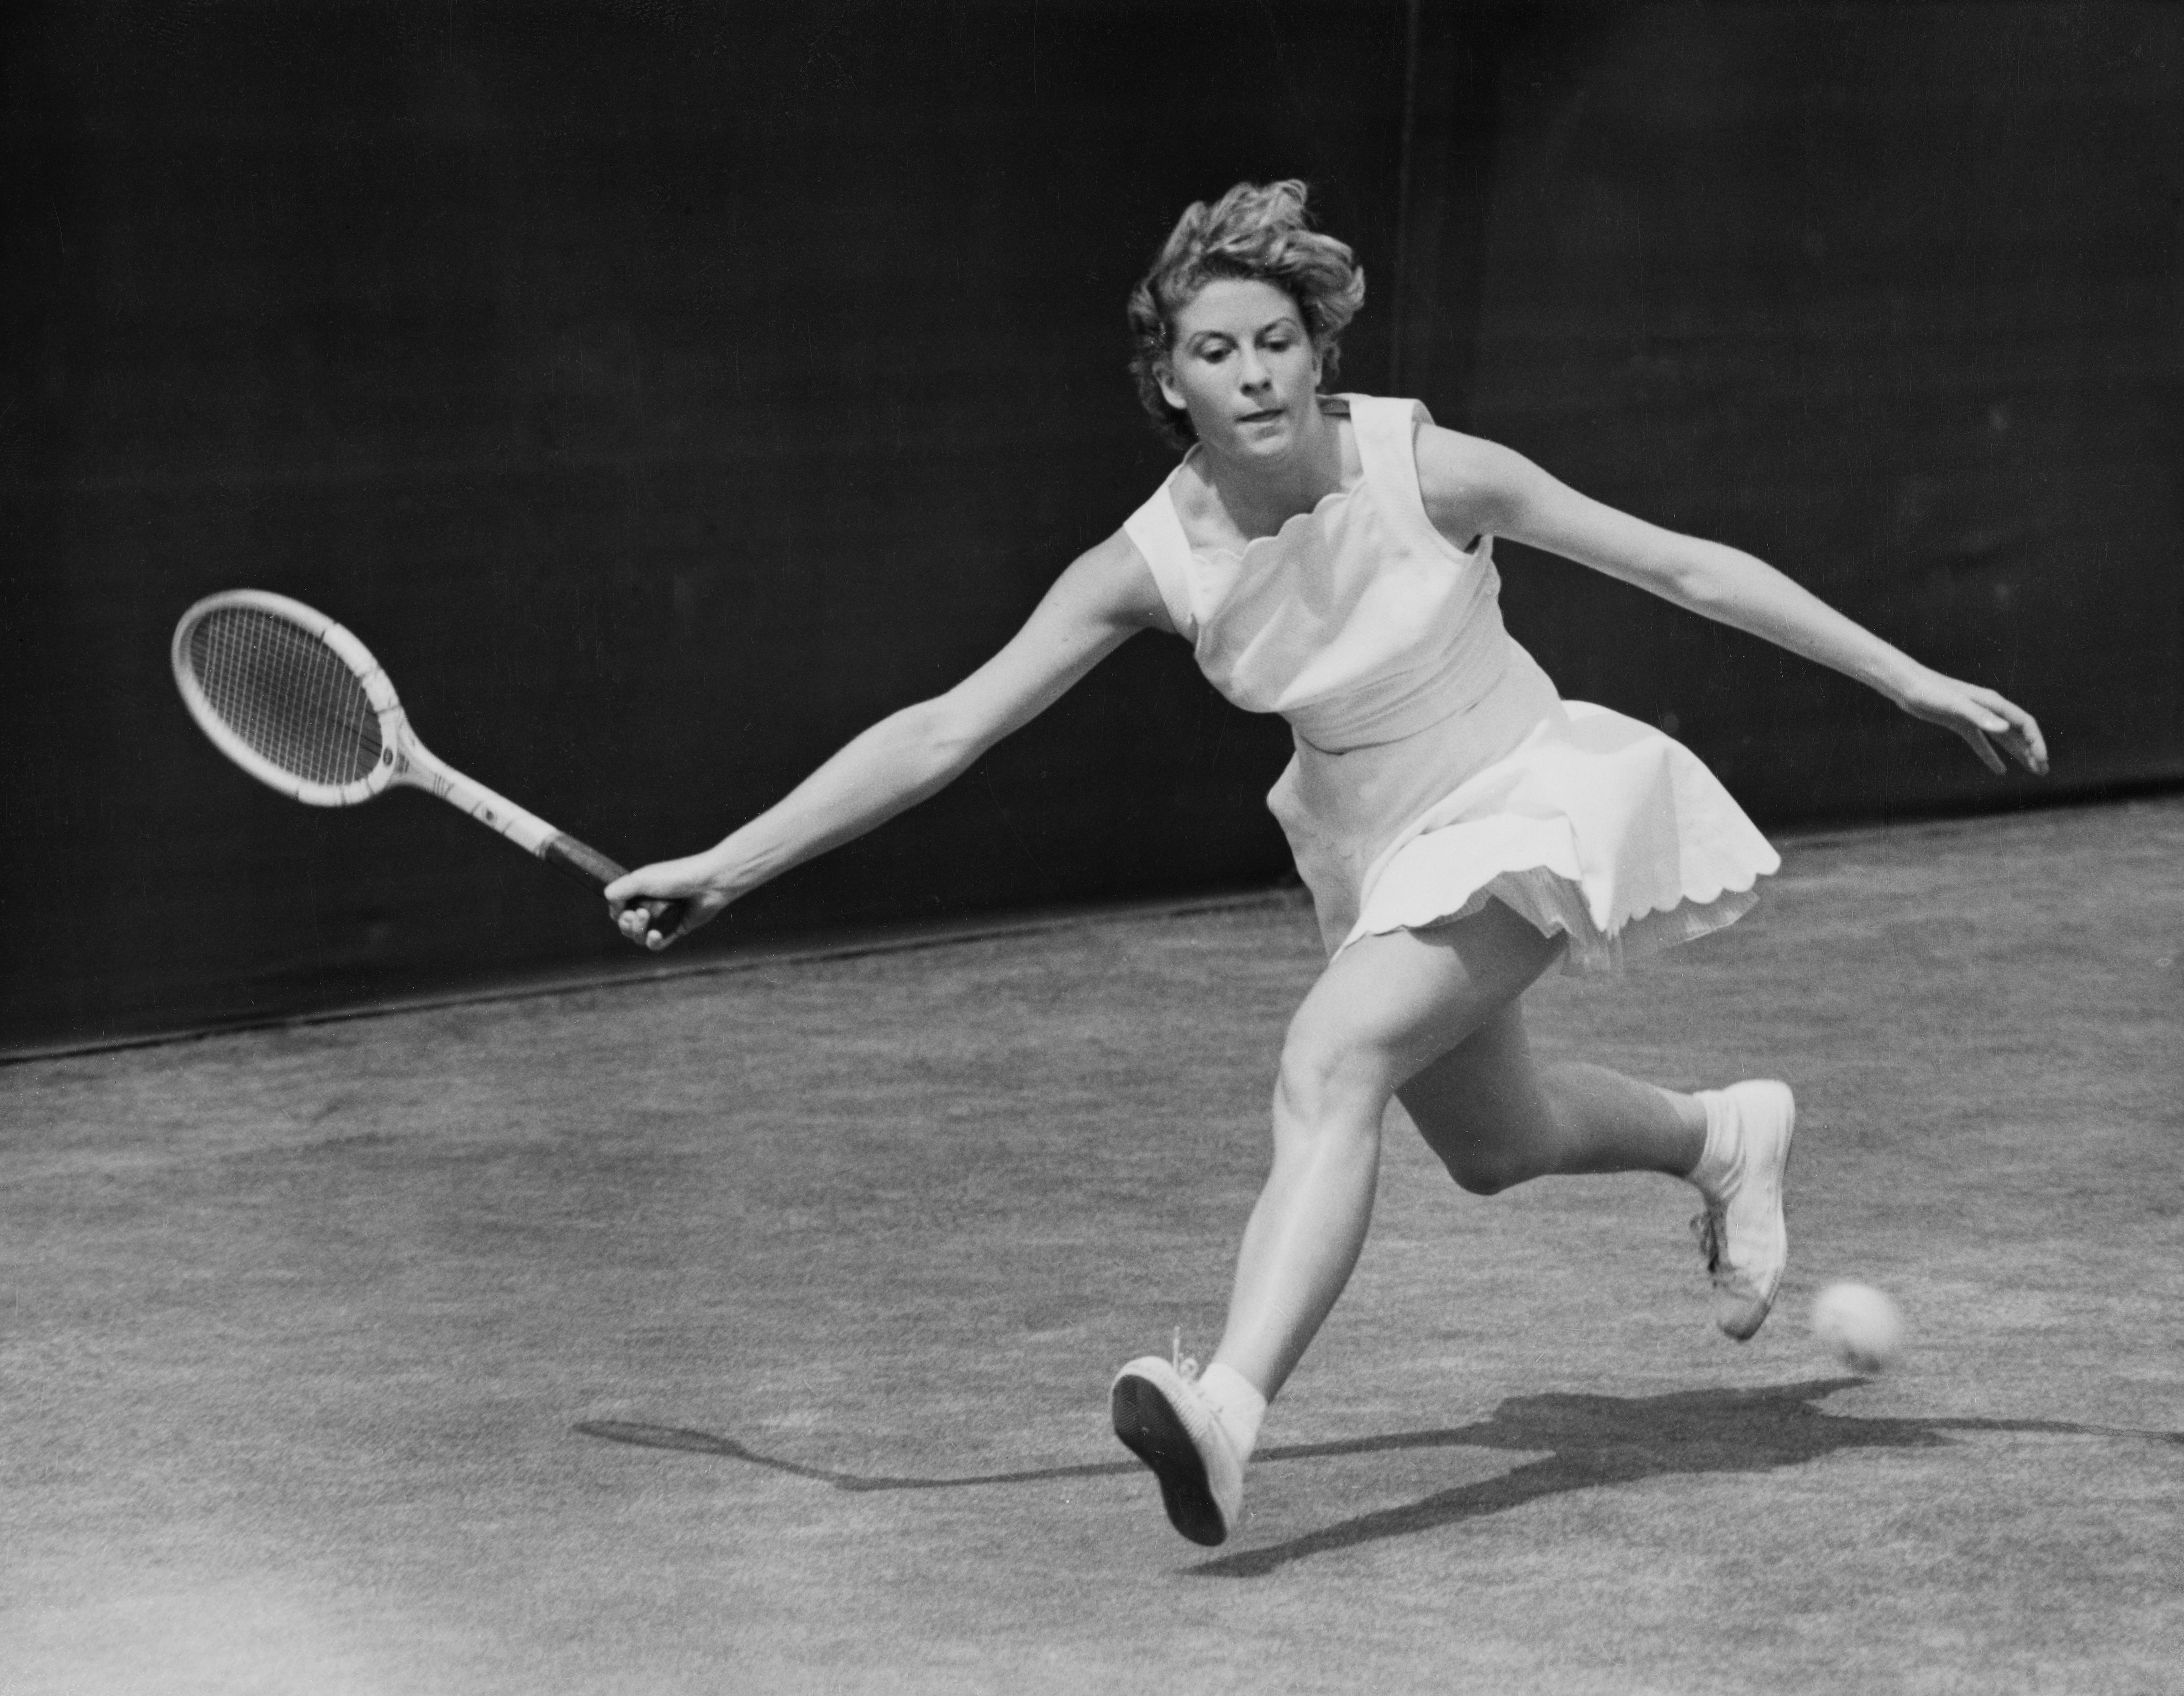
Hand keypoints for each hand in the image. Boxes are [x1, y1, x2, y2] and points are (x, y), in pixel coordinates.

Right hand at [604, 851, 739, 950]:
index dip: (617, 914)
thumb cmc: (676, 876)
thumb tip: (610, 905)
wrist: (709, 883)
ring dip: (638, 932)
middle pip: (627, 926)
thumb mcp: (641, 878)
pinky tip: (657, 935)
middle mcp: (651, 904)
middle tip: (639, 915)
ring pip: (640, 936)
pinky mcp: (677, 929)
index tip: (623, 909)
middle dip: (627, 924)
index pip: (619, 910)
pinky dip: (654, 942)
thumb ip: (619, 890)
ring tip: (647, 921)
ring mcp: (664, 918)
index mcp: (641, 890)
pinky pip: (658, 943)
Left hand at [1892, 667, 2048, 776]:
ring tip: (2033, 771)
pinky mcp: (1961, 723)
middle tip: (2043, 771)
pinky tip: (2000, 770)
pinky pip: (1981, 743)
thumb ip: (1980, 716)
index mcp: (1994, 703)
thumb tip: (2005, 730)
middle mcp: (1989, 709)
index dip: (2036, 742)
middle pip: (2018, 733)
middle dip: (2032, 751)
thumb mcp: (1955, 705)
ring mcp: (1975, 717)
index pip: (2024, 724)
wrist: (1907, 685)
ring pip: (2004, 739)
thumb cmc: (1930, 692)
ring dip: (2018, 754)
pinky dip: (1991, 756)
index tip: (2041, 760)